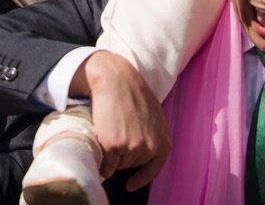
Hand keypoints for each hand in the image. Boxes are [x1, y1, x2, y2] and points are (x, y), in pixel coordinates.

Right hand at [71, 52, 169, 190]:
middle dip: (123, 155)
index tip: (130, 185)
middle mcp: (149, 148)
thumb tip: (146, 153)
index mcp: (162, 141)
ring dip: (112, 155)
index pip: (153, 169)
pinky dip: (101, 159)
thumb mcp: (154, 115)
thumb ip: (153, 136)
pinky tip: (101, 140)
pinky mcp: (114, 146)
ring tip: (111, 130)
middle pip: (131, 165)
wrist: (115, 79)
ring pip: (118, 166)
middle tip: (118, 131)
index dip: (141, 179)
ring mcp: (132, 148)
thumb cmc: (132, 93)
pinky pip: (106, 165)